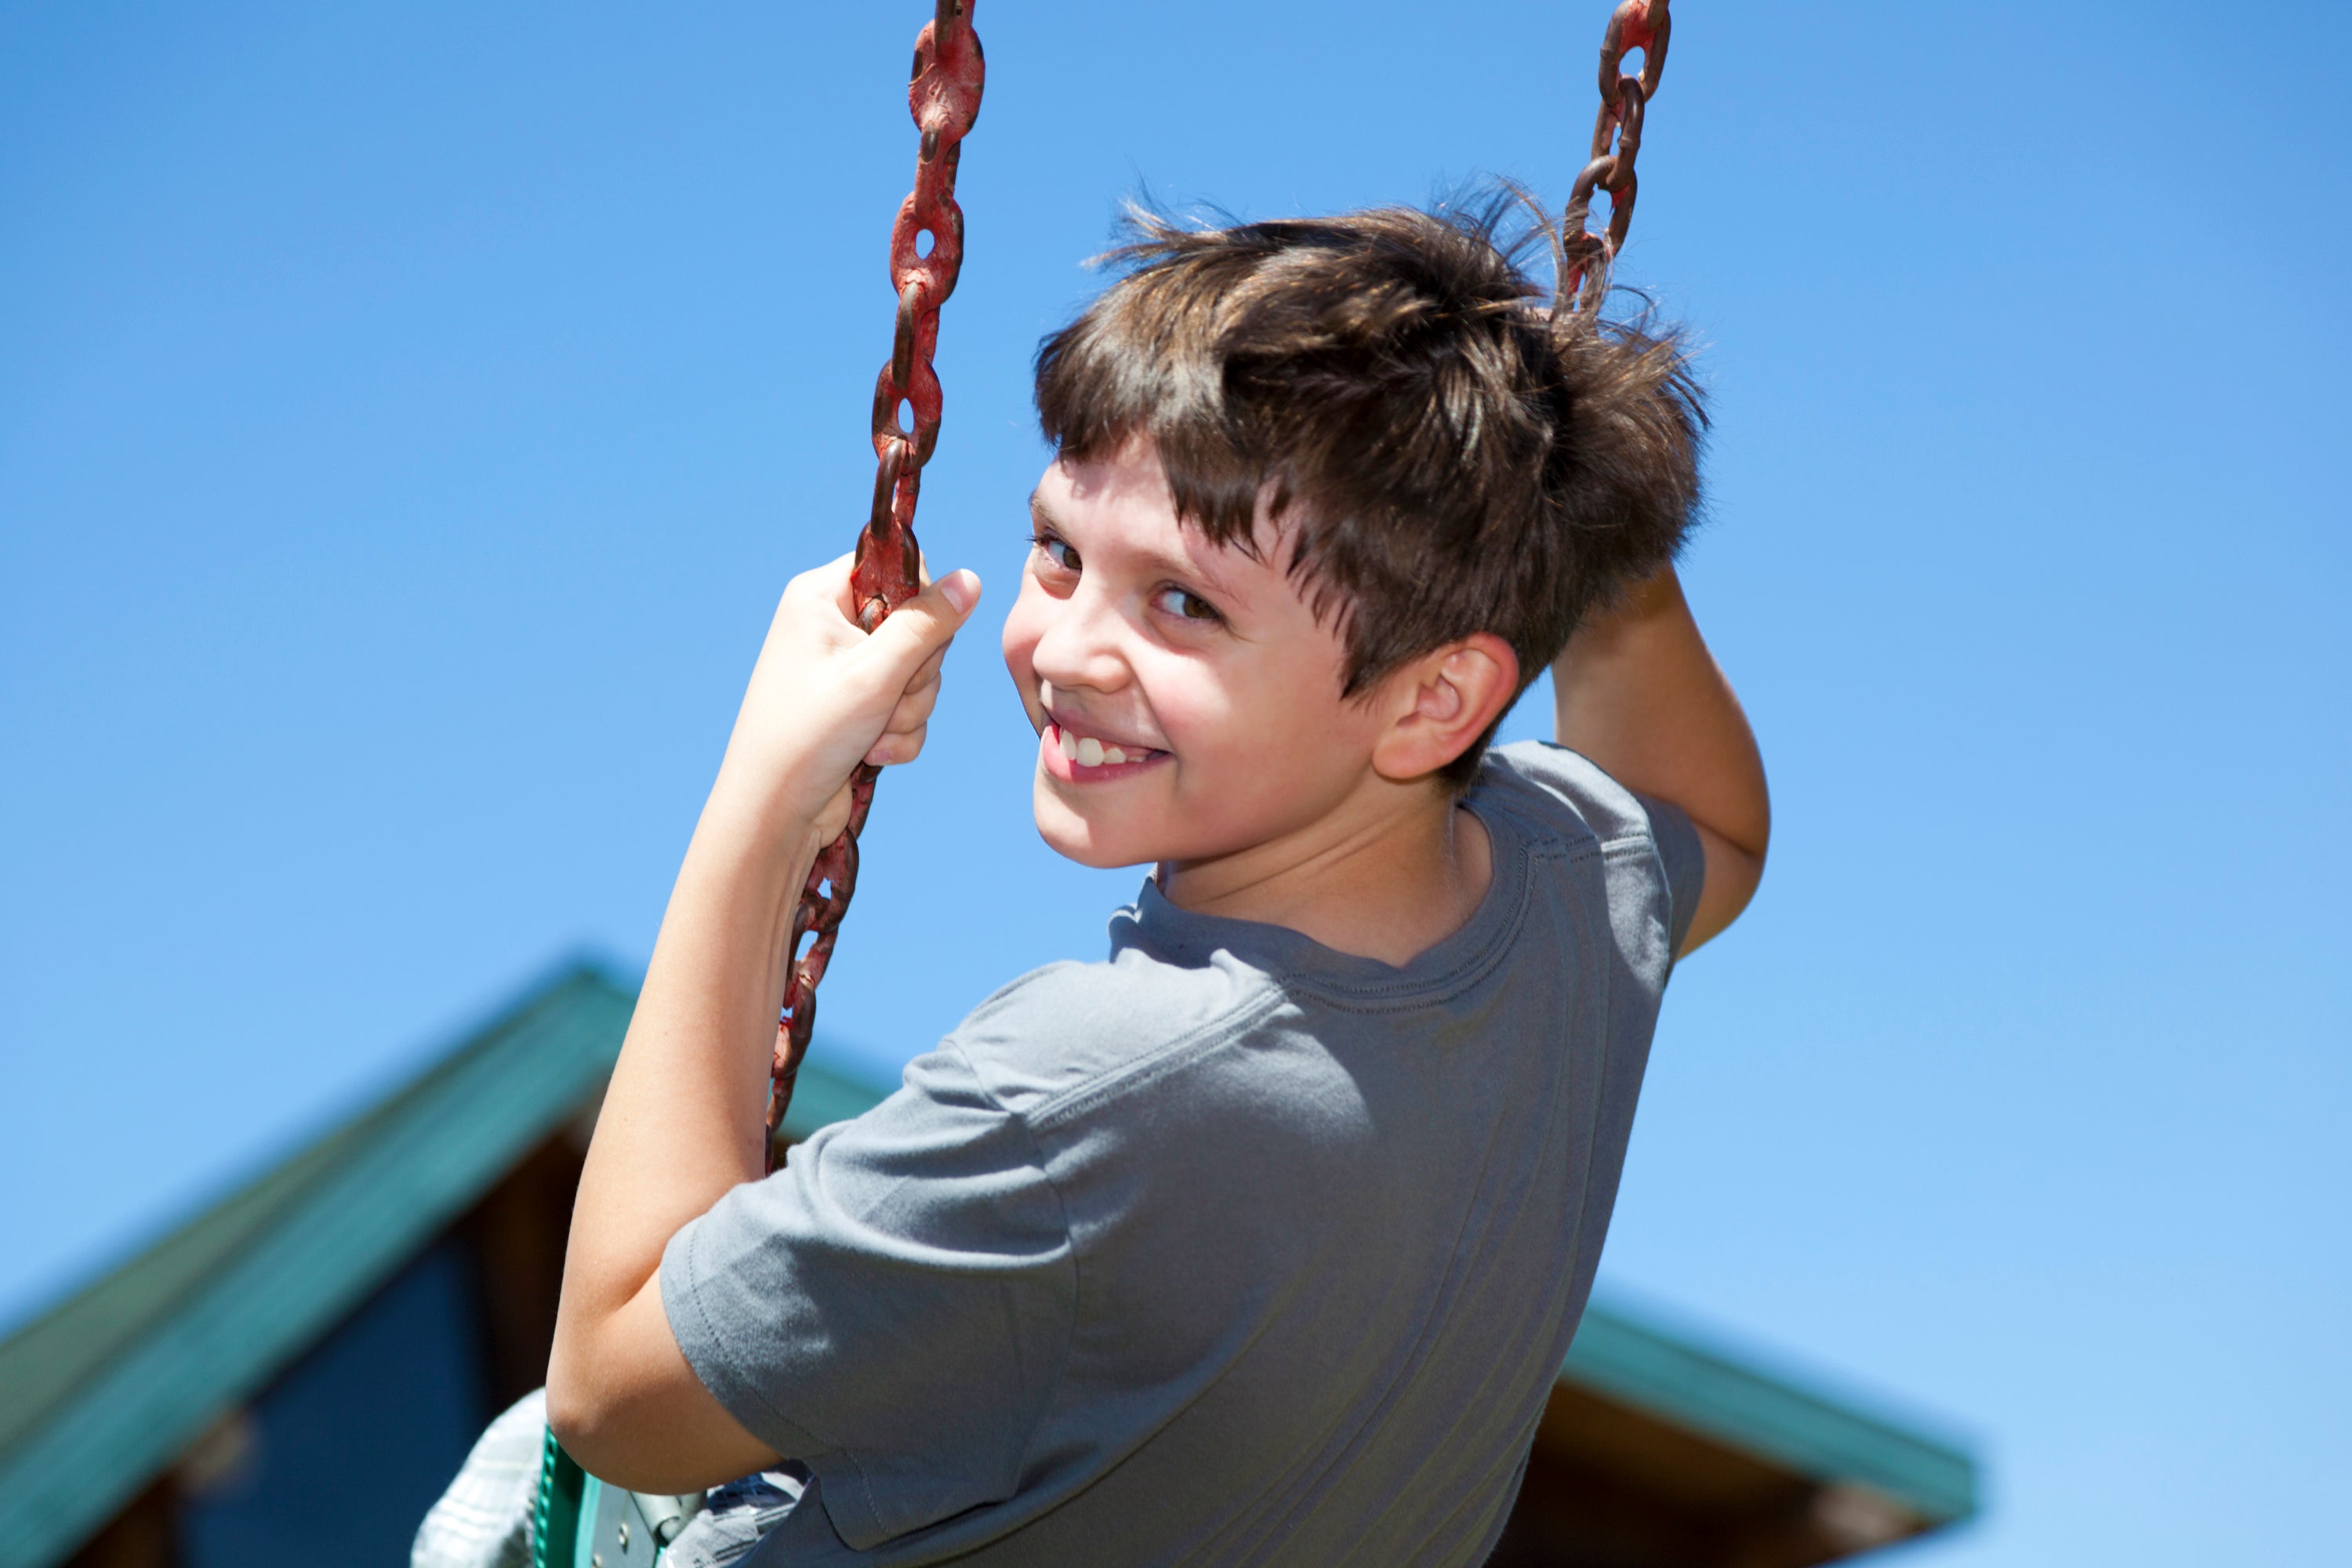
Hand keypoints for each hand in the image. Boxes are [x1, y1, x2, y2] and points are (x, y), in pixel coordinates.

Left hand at [712, 551, 980, 851]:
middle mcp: (832, 627)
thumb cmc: (809, 734)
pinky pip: (908, 707)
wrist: (775, 812)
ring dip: (909, 710)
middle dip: (916, 674)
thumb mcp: (876, 673)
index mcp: (820, 597)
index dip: (919, 606)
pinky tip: (872, 753)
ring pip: (919, 673)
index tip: (911, 643)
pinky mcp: (859, 708)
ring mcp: (846, 670)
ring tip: (872, 734)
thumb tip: (971, 579)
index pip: (896, 568)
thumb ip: (928, 625)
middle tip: (886, 698)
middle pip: (917, 626)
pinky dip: (900, 734)